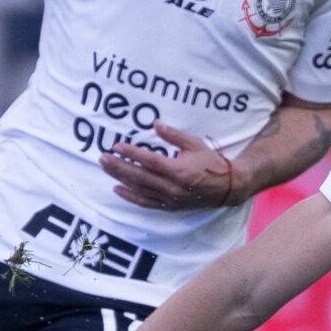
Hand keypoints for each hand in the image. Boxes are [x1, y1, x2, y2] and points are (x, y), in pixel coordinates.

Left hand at [100, 121, 234, 209]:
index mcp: (179, 170)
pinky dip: (130, 197)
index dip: (131, 153)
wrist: (228, 187)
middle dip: (118, 166)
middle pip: (139, 176)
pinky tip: (117, 188)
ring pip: (139, 189)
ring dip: (120, 178)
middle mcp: (172, 187)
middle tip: (102, 157)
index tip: (117, 146)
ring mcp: (170, 199)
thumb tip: (155, 123)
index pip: (149, 161)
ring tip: (106, 168)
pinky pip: (145, 203)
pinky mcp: (170, 206)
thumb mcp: (195, 144)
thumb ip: (173, 135)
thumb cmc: (212, 162)